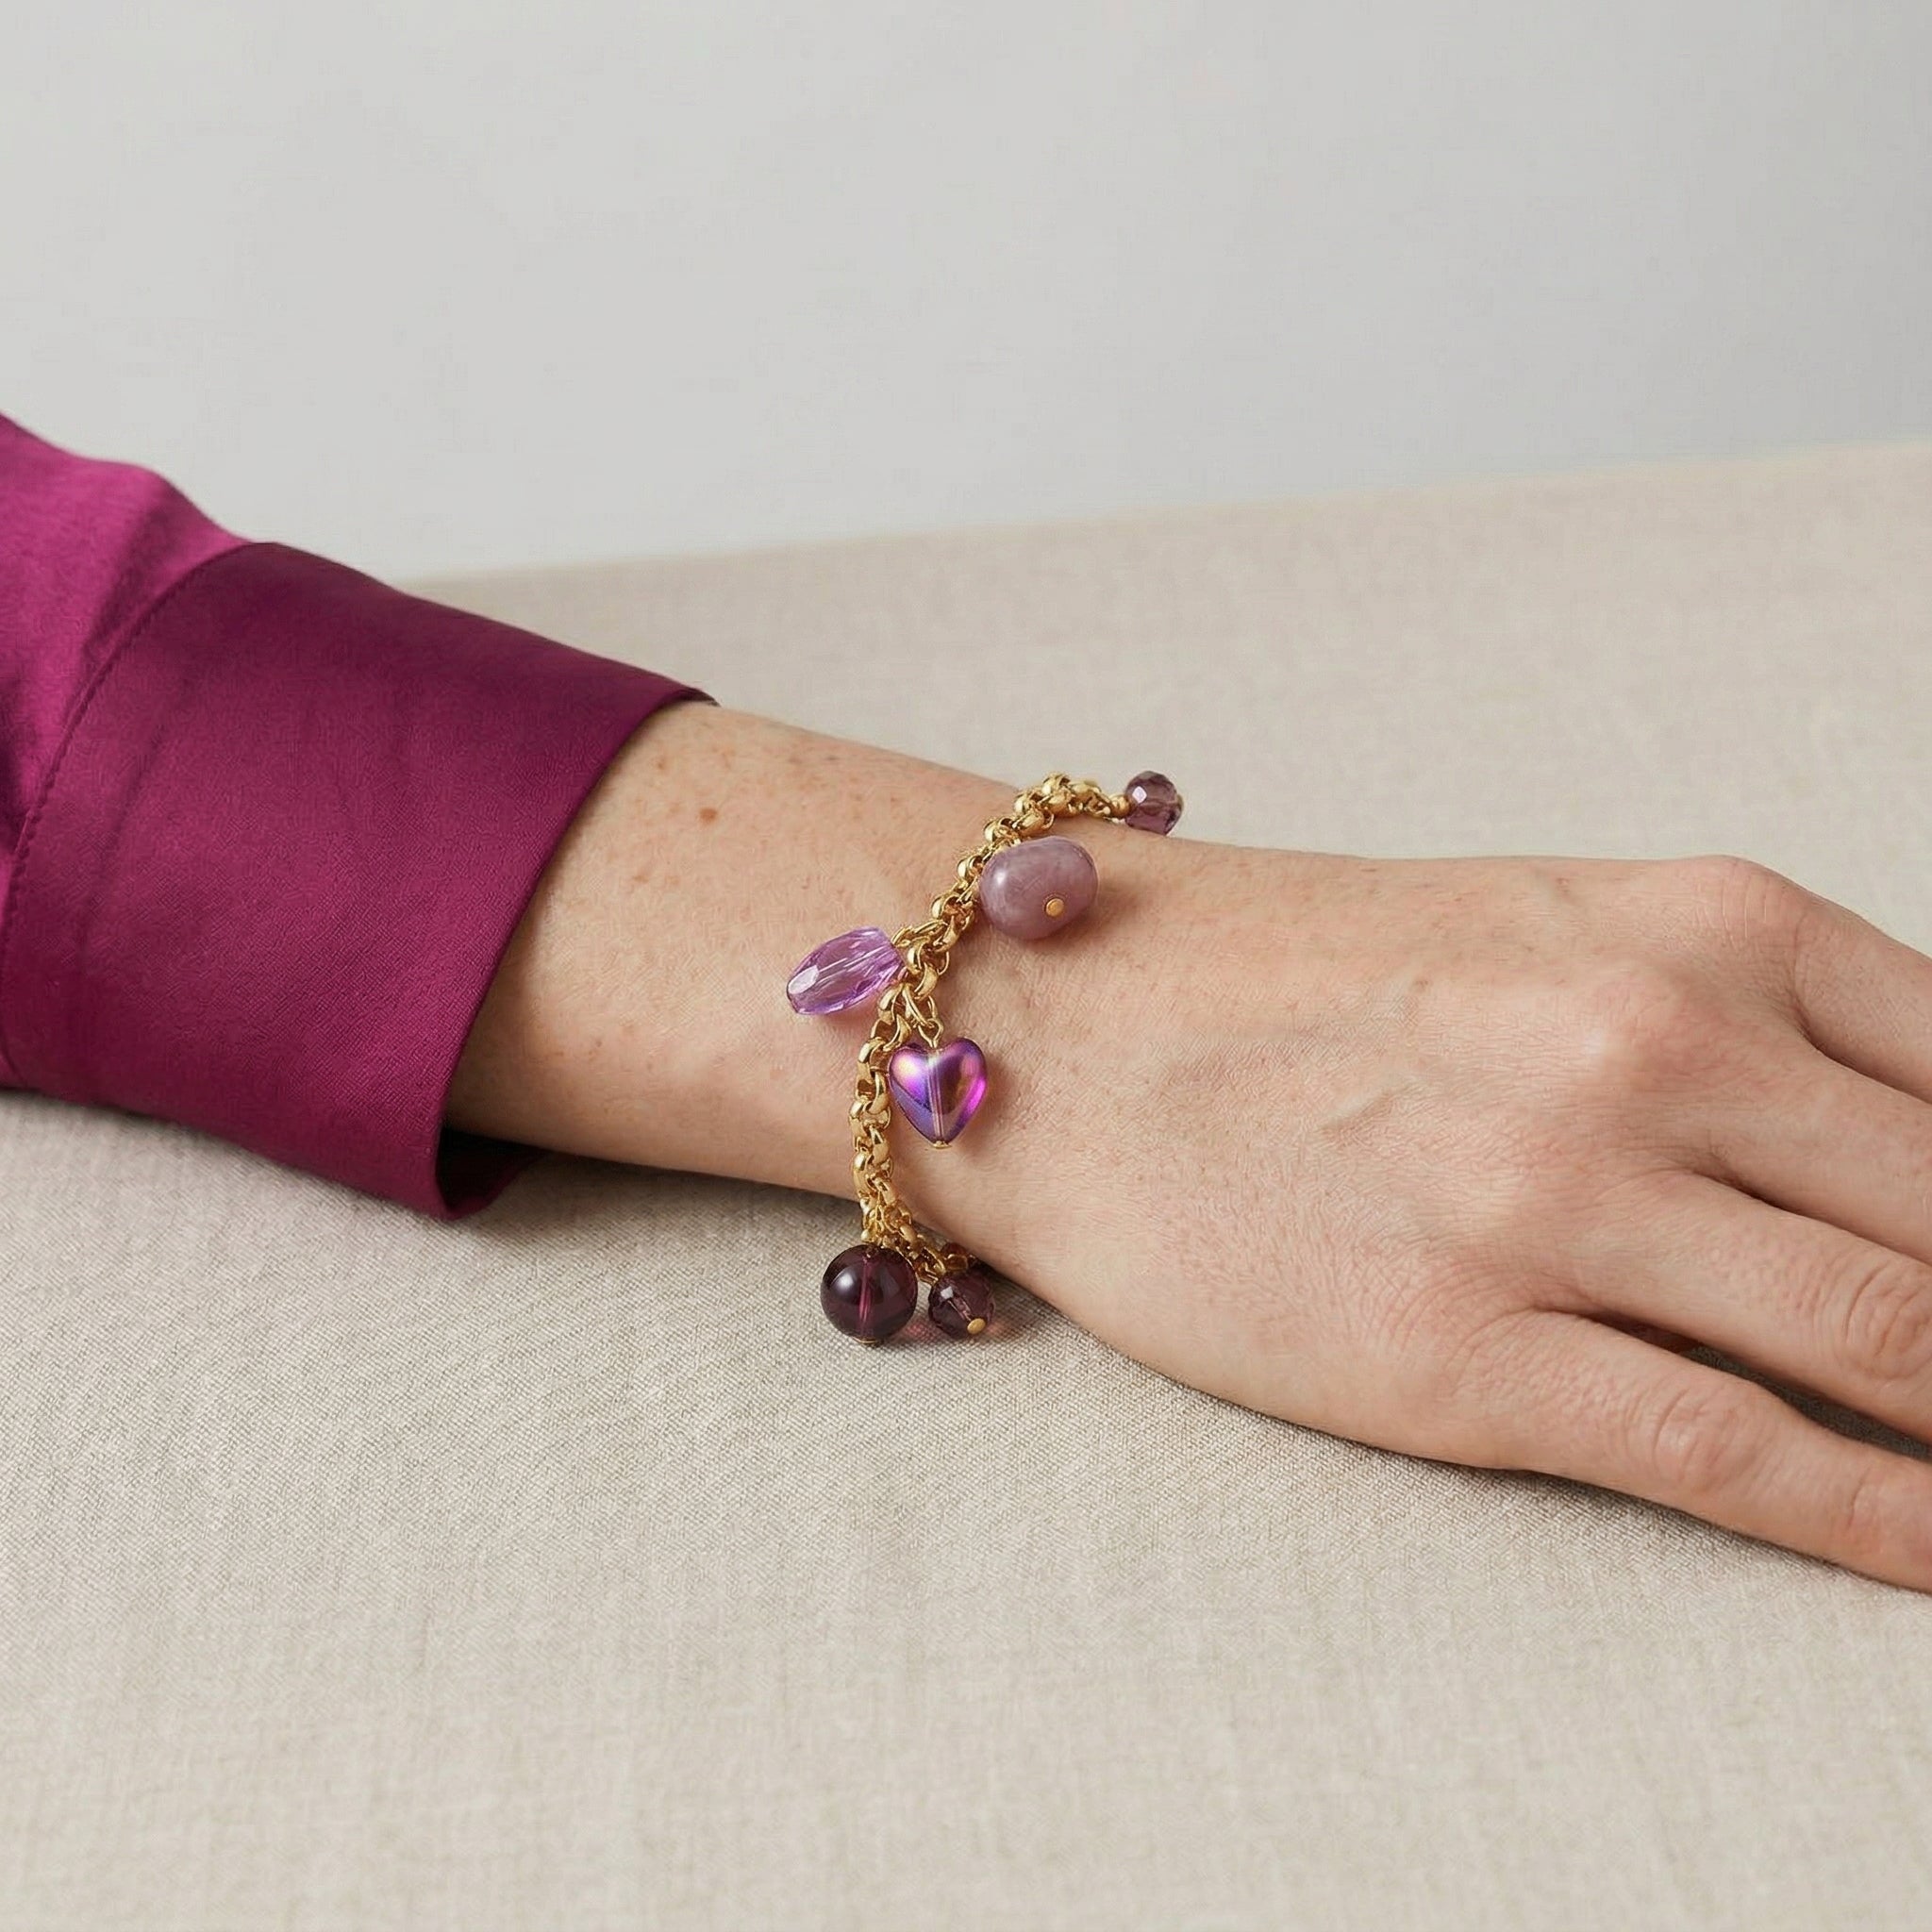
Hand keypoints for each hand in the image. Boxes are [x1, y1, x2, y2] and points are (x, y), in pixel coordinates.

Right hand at [903, 836, 1931, 1591]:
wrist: (1068, 1029)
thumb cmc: (1306, 979)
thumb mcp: (1561, 930)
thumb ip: (1757, 1020)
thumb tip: (1920, 1161)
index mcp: (1703, 926)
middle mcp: (1652, 1047)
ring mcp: (1555, 1200)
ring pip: (1892, 1340)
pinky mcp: (1460, 1352)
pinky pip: (1737, 1456)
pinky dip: (1882, 1526)